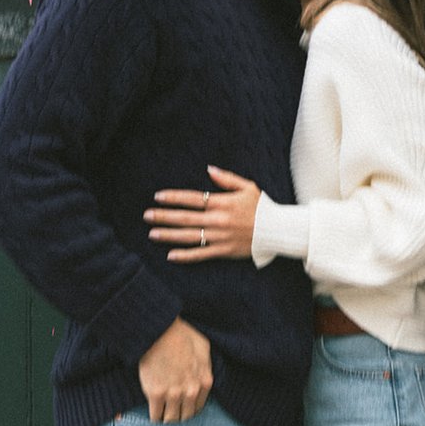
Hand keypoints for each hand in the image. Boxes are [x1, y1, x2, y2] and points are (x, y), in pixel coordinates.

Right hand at [138, 317, 212, 421]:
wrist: (160, 330)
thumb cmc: (181, 334)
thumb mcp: (203, 347)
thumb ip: (206, 365)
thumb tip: (202, 377)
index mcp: (205, 382)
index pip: (198, 408)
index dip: (188, 408)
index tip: (181, 407)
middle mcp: (191, 391)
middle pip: (185, 417)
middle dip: (178, 415)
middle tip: (170, 412)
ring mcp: (173, 394)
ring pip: (171, 420)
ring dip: (166, 419)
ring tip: (161, 415)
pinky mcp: (156, 394)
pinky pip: (155, 416)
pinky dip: (154, 417)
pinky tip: (152, 414)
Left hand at [145, 164, 260, 261]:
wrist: (277, 231)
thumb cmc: (262, 207)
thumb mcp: (247, 187)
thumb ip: (227, 179)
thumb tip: (209, 169)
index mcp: (222, 203)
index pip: (192, 199)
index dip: (174, 198)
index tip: (158, 197)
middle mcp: (218, 220)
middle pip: (186, 218)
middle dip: (164, 216)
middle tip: (147, 215)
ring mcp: (220, 237)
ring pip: (189, 236)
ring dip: (169, 235)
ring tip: (152, 233)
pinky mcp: (223, 251)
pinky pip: (201, 254)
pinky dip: (185, 256)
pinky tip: (171, 256)